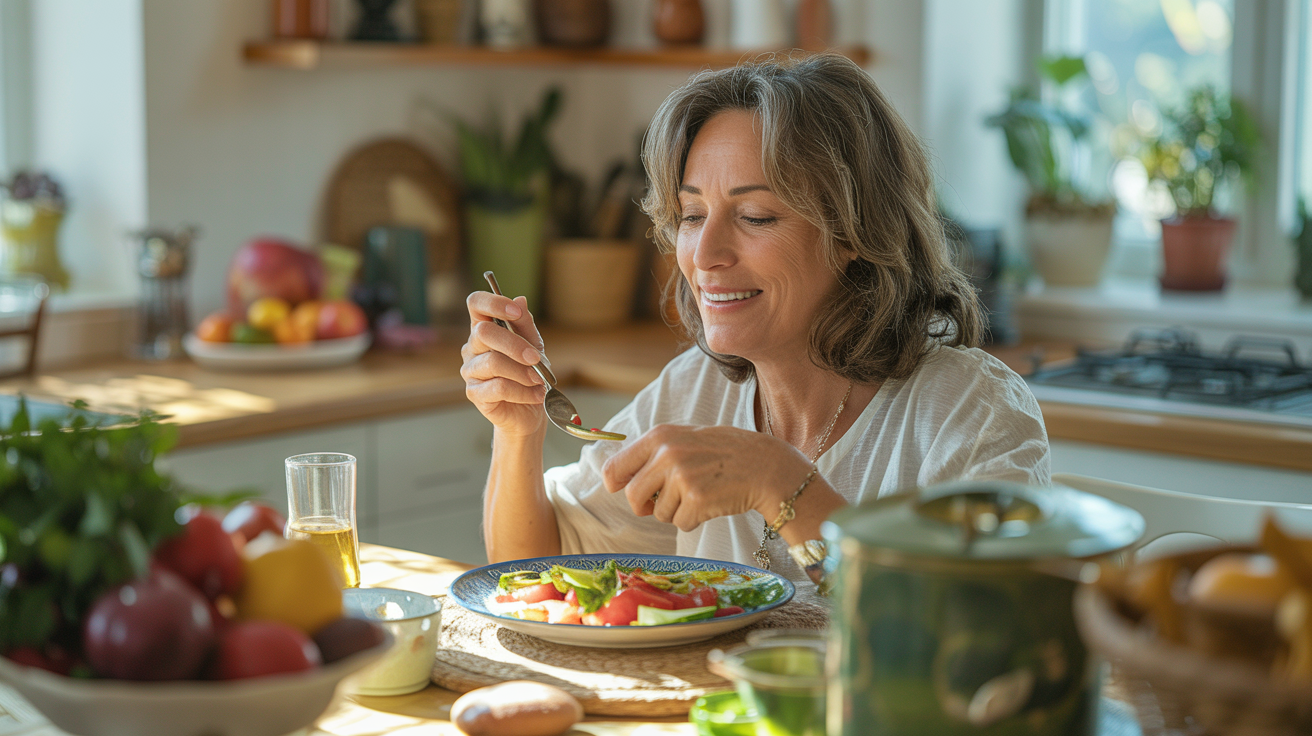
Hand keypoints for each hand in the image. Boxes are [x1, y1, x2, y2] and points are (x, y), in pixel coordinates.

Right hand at [460, 291, 547, 437]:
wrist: (529, 410)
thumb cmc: (528, 373)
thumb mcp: (533, 346)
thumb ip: (525, 325)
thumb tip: (520, 300)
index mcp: (484, 328)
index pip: (476, 303)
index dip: (493, 302)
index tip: (515, 311)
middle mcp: (472, 347)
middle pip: (483, 332)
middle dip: (514, 344)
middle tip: (536, 359)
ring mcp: (470, 370)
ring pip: (493, 363)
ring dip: (522, 372)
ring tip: (539, 381)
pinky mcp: (474, 393)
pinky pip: (498, 387)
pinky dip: (522, 391)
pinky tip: (536, 394)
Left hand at [601, 424, 813, 531]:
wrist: (766, 465)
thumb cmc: (726, 453)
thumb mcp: (686, 439)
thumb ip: (655, 454)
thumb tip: (619, 481)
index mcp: (660, 436)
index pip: (615, 467)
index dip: (616, 484)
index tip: (621, 490)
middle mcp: (666, 454)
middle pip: (633, 497)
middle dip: (646, 507)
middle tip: (666, 502)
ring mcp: (681, 477)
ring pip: (659, 514)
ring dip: (677, 512)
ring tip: (701, 494)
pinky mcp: (697, 500)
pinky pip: (680, 524)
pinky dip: (693, 520)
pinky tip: (711, 503)